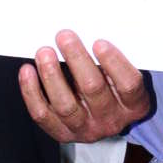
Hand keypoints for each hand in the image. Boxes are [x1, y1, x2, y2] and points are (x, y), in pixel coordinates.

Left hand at [17, 32, 154, 145]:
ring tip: (44, 52)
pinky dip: (32, 92)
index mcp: (134, 105)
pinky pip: (43, 114)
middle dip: (77, 59)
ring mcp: (85, 129)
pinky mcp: (62, 132)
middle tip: (64, 37)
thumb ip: (111, 60)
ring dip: (52, 75)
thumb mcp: (123, 76)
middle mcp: (111, 120)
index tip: (99, 42)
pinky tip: (28, 71)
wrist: (105, 120)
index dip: (114, 63)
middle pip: (93, 89)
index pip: (129, 85)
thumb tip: (87, 30)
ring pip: (65, 105)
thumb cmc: (114, 88)